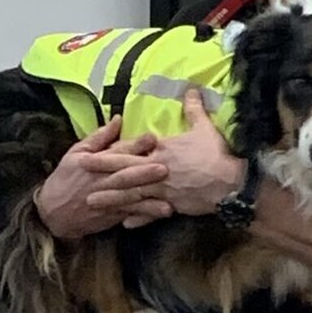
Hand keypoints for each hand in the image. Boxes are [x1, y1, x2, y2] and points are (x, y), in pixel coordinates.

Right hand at [36, 115, 172, 239]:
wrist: (52, 212)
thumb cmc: (66, 178)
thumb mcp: (77, 153)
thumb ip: (99, 138)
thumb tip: (118, 119)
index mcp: (94, 163)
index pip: (116, 152)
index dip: (134, 146)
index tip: (152, 138)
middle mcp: (102, 182)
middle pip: (125, 177)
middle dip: (144, 173)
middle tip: (165, 168)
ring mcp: (108, 201)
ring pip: (130, 198)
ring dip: (150, 199)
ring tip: (169, 197)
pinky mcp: (112, 215)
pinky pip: (130, 214)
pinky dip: (146, 214)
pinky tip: (163, 212)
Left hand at [84, 90, 244, 226]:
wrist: (230, 182)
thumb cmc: (216, 154)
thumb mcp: (205, 128)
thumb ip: (194, 109)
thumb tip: (191, 89)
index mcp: (162, 149)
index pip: (134, 148)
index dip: (113, 148)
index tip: (97, 149)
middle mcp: (157, 169)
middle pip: (124, 168)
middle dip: (101, 168)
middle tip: (81, 168)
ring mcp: (162, 189)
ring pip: (131, 192)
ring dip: (111, 197)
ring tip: (93, 201)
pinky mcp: (172, 205)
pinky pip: (151, 212)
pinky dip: (139, 217)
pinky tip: (124, 223)